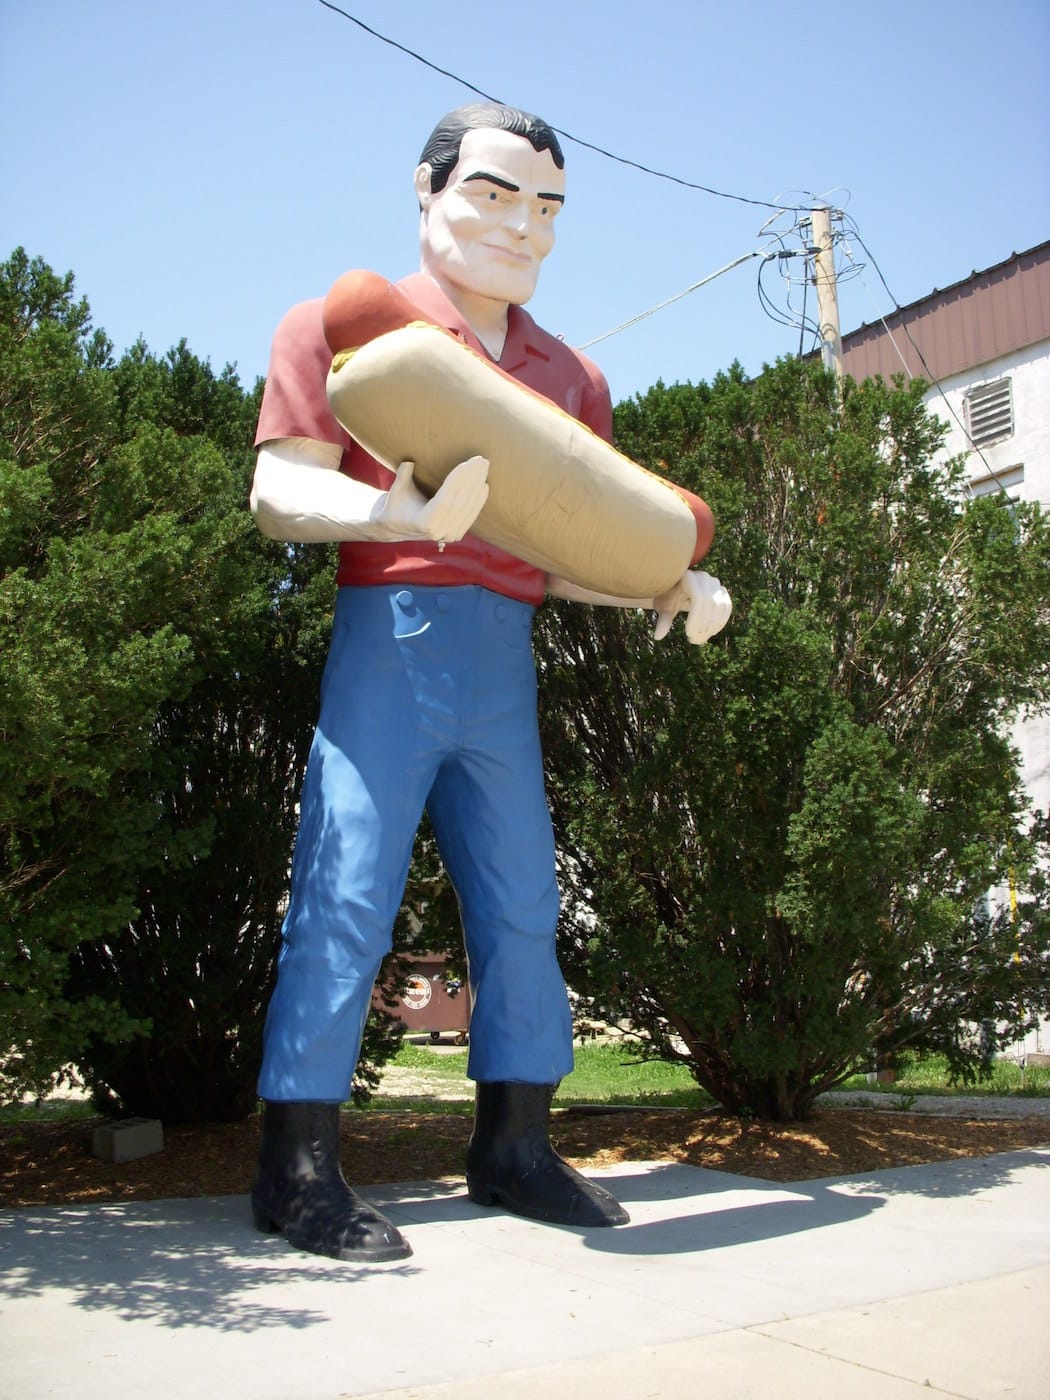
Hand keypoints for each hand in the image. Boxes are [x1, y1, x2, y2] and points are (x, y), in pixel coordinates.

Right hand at [370, 456, 489, 542]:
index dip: (458, 480)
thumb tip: (409, 462)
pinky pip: (470, 515)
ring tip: (484, 467)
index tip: (468, 462)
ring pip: (468, 508)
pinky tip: (484, 485)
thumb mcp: (395, 490)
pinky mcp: (456, 534)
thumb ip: (403, 476)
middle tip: (481, 459)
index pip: (446, 499)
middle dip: (472, 479)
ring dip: (478, 486)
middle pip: (460, 502)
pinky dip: (478, 500)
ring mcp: (449, 535)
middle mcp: (440, 533)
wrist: (396, 526)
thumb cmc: (394, 504)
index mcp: (425, 523)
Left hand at [652, 570, 731, 644]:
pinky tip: (712, 632)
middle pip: (710, 603)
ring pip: (720, 606)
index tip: (688, 634)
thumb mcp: (664, 607)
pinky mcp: (722, 590)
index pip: (699, 598)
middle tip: (694, 640)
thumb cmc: (668, 596)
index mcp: (688, 578)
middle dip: (704, 624)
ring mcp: (715, 583)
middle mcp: (704, 577)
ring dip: (713, 625)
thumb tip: (658, 636)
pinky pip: (727, 607)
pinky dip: (722, 621)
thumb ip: (663, 620)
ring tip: (701, 639)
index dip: (696, 618)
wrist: (677, 585)